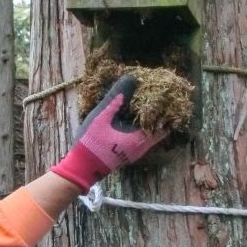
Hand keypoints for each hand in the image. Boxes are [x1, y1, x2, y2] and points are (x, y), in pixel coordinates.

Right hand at [51, 75, 167, 192]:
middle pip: (159, 127)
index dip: (165, 107)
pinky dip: (140, 125)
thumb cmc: (91, 143)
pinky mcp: (128, 153)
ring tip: (143, 101)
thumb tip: (131, 78)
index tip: (163, 94)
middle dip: (158, 111)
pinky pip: (141, 137)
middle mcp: (142, 147)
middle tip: (154, 94)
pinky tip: (131, 115)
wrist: (81, 168)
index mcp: (139, 139)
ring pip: (150, 133)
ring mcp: (135, 152)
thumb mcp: (101, 117)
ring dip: (148, 118)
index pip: (163, 122)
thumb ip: (115, 98)